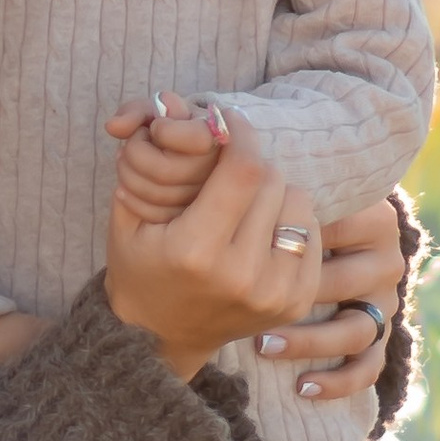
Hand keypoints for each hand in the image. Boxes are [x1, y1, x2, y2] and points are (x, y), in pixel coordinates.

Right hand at [104, 105, 324, 378]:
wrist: (160, 336)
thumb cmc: (140, 265)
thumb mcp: (127, 213)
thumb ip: (149, 158)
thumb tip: (179, 104)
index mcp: (196, 251)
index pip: (242, 169)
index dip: (239, 133)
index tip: (228, 121)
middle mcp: (241, 275)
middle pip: (273, 181)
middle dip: (251, 163)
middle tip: (229, 168)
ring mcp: (274, 292)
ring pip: (298, 203)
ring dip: (275, 191)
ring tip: (245, 203)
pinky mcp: (296, 301)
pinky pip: (312, 234)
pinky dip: (290, 221)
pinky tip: (262, 230)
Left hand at [249, 195, 406, 404]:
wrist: (327, 252)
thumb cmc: (297, 220)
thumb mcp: (293, 202)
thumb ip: (279, 195)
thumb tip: (238, 182)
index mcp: (376, 219)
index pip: (337, 231)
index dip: (292, 241)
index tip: (247, 246)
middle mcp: (388, 261)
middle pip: (343, 283)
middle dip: (294, 296)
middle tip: (246, 302)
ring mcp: (387, 304)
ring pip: (355, 331)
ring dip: (309, 341)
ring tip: (264, 344)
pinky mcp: (381, 340)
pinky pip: (368, 367)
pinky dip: (338, 380)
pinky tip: (302, 387)